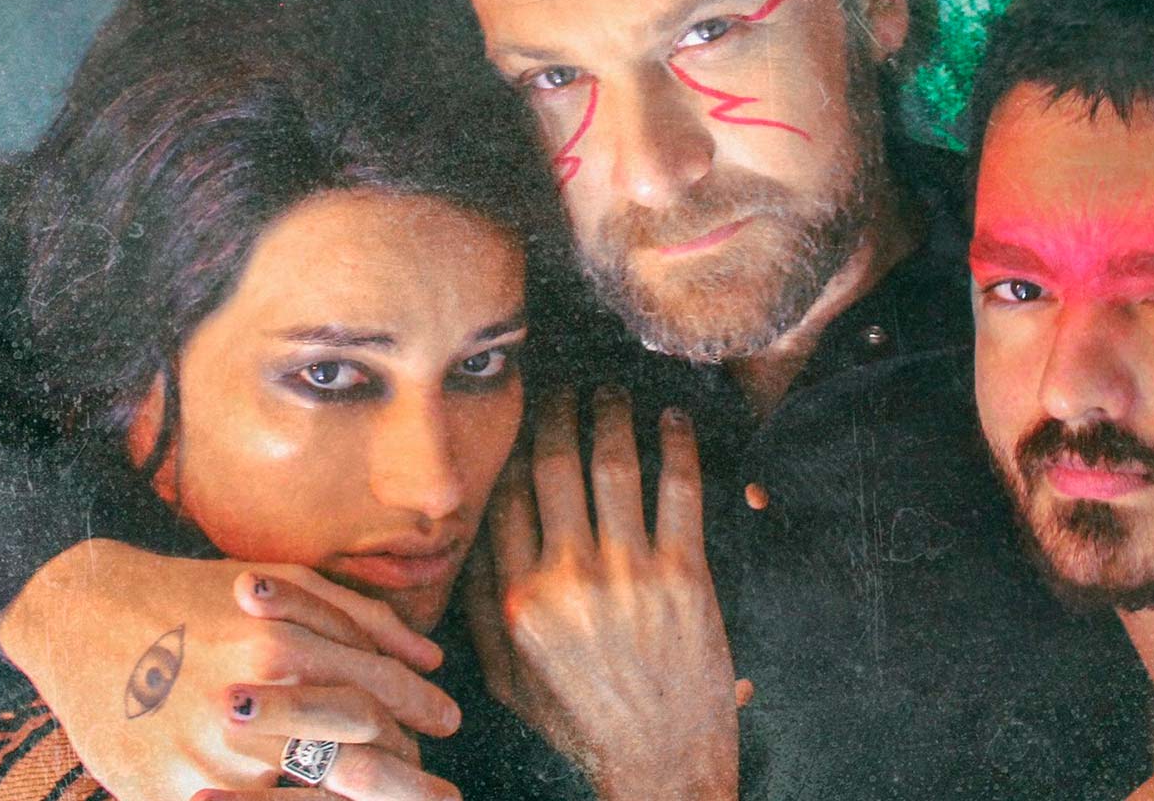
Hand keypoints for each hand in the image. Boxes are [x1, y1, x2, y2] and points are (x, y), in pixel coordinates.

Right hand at [0, 542, 459, 800]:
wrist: (78, 615)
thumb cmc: (193, 592)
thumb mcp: (282, 582)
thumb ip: (362, 617)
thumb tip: (431, 657)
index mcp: (280, 646)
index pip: (378, 693)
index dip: (422, 708)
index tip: (446, 719)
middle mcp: (246, 705)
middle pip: (359, 750)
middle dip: (407, 767)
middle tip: (431, 776)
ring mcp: (206, 760)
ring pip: (313, 791)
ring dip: (359, 789)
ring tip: (384, 785)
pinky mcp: (169, 794)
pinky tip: (314, 795)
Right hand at [466, 387, 737, 800]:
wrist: (658, 763)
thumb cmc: (581, 723)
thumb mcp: (509, 678)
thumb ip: (485, 608)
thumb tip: (470, 541)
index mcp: (519, 599)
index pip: (509, 496)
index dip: (517, 446)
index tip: (525, 419)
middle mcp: (567, 578)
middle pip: (556, 466)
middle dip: (560, 413)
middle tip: (568, 389)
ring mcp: (627, 573)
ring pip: (614, 464)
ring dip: (614, 415)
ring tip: (615, 393)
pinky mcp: (683, 575)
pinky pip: (679, 489)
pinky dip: (678, 444)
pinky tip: (675, 420)